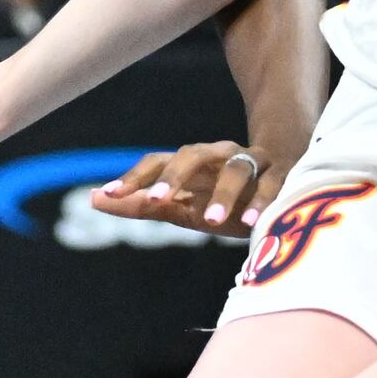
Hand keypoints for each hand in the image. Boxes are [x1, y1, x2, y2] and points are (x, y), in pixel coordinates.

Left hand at [90, 139, 288, 237]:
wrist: (284, 182)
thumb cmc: (224, 201)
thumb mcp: (184, 207)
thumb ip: (142, 206)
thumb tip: (92, 199)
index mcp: (193, 163)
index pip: (157, 161)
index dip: (133, 177)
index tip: (107, 195)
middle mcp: (220, 155)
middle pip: (192, 154)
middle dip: (173, 176)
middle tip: (156, 200)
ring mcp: (252, 162)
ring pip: (236, 169)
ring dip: (223, 195)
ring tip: (209, 221)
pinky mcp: (283, 175)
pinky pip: (272, 185)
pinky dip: (261, 202)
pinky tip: (250, 223)